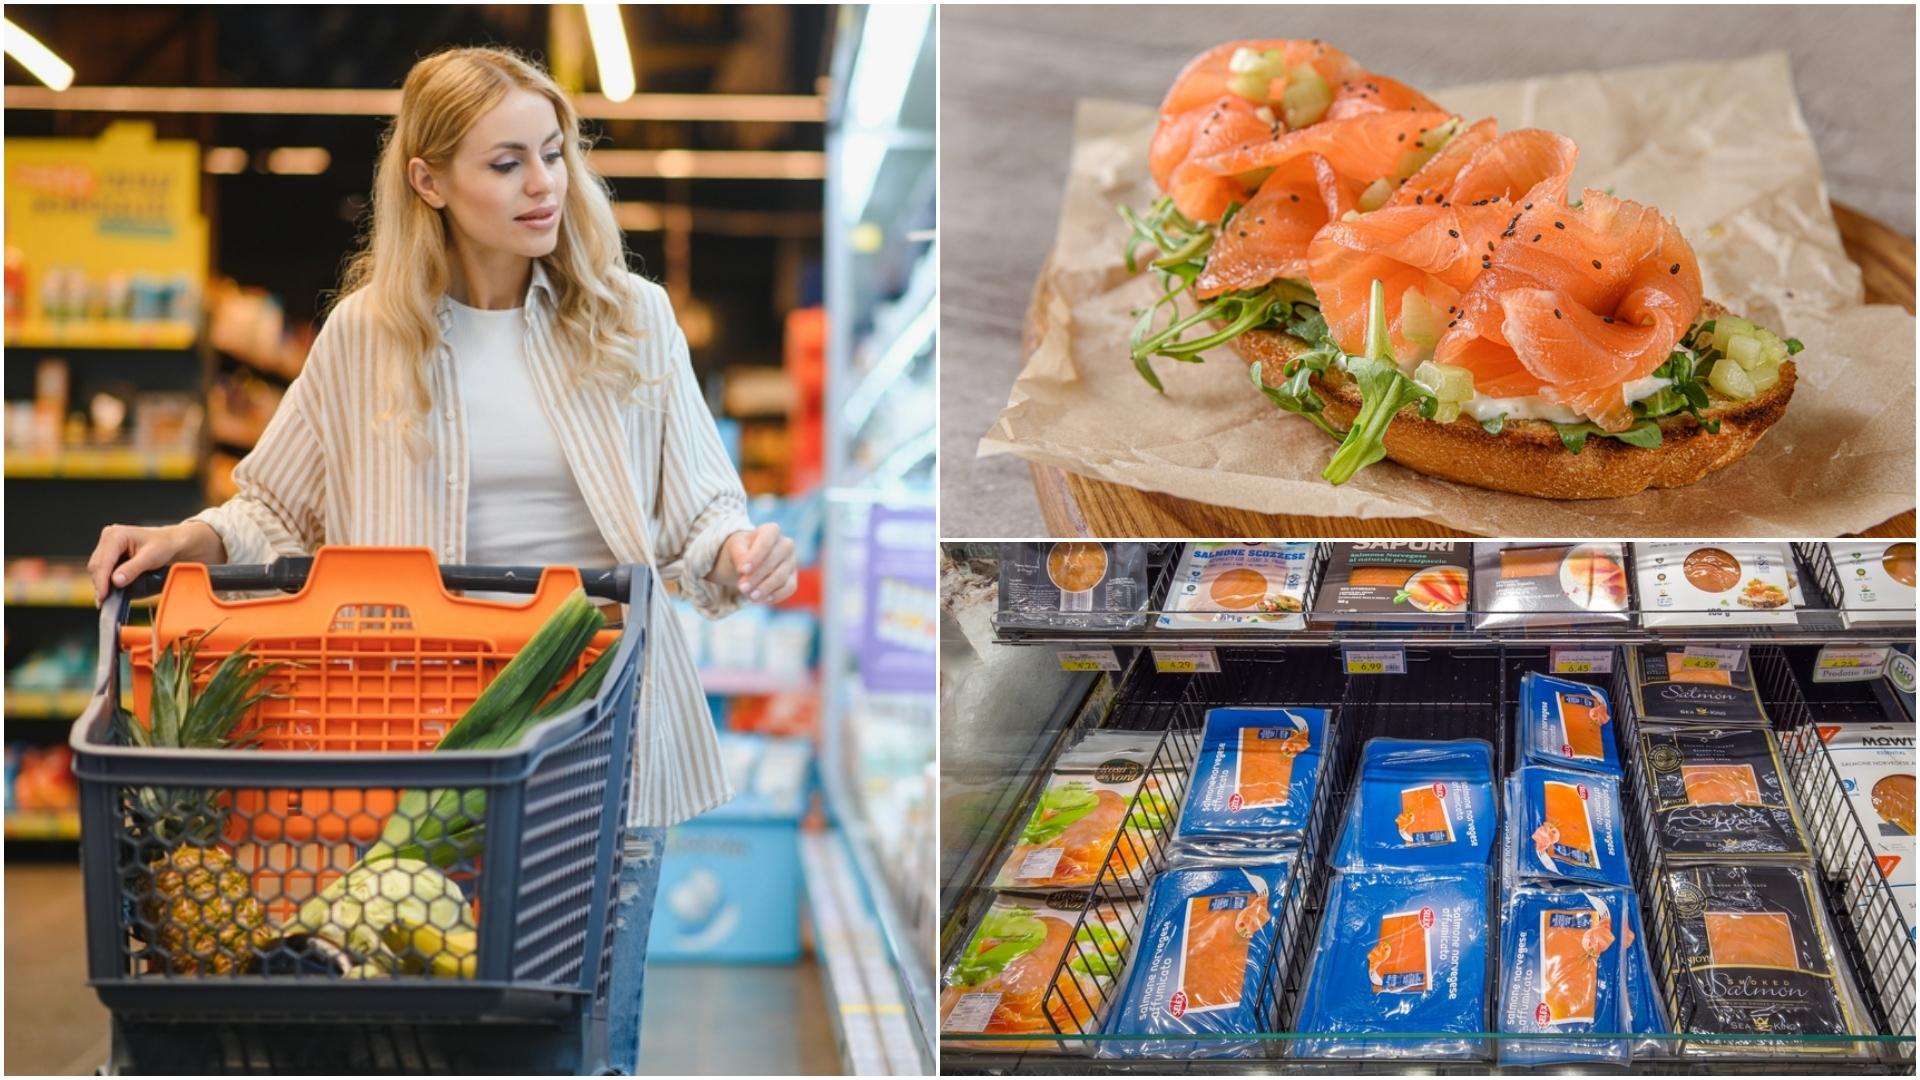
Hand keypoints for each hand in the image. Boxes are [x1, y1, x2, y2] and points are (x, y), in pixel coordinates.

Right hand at [87, 522, 224, 605]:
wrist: (171, 542)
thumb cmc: (163, 545)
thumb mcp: (151, 558)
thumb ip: (132, 569)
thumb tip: (116, 581)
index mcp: (116, 535)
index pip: (103, 561)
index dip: (102, 580)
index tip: (103, 596)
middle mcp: (108, 537)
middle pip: (97, 565)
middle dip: (100, 584)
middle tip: (103, 602)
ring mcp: (107, 544)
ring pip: (97, 568)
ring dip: (101, 583)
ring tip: (105, 599)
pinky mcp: (109, 552)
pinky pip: (102, 568)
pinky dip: (104, 580)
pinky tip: (108, 590)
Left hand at [710, 523, 797, 604]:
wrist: (747, 562)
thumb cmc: (741, 550)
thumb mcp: (734, 548)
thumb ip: (739, 555)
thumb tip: (744, 570)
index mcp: (771, 530)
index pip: (767, 541)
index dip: (756, 556)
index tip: (742, 570)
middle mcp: (786, 544)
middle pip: (774, 561)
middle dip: (757, 576)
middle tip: (741, 587)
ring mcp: (792, 562)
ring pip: (781, 577)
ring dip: (764, 588)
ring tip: (749, 596)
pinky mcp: (793, 578)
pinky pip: (788, 588)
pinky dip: (774, 596)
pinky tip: (760, 599)